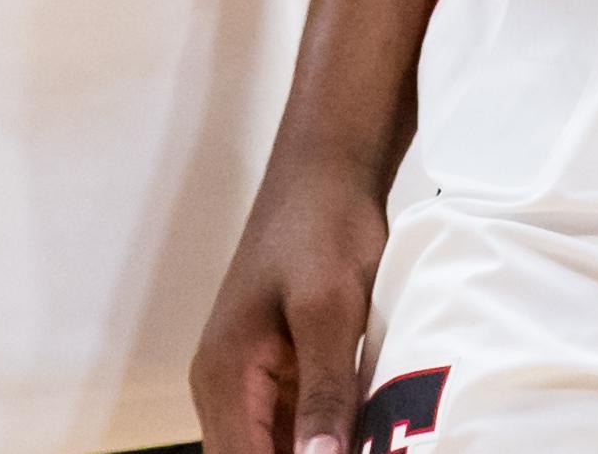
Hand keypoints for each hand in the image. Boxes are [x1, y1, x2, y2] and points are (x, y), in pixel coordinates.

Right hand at [191, 149, 385, 453]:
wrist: (327, 172)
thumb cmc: (323, 226)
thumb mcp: (331, 311)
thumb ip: (324, 394)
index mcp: (224, 375)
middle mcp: (224, 385)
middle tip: (371, 449)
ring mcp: (250, 380)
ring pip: (275, 447)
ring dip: (317, 452)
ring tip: (373, 442)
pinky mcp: (278, 371)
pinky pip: (294, 426)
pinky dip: (325, 438)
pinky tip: (366, 434)